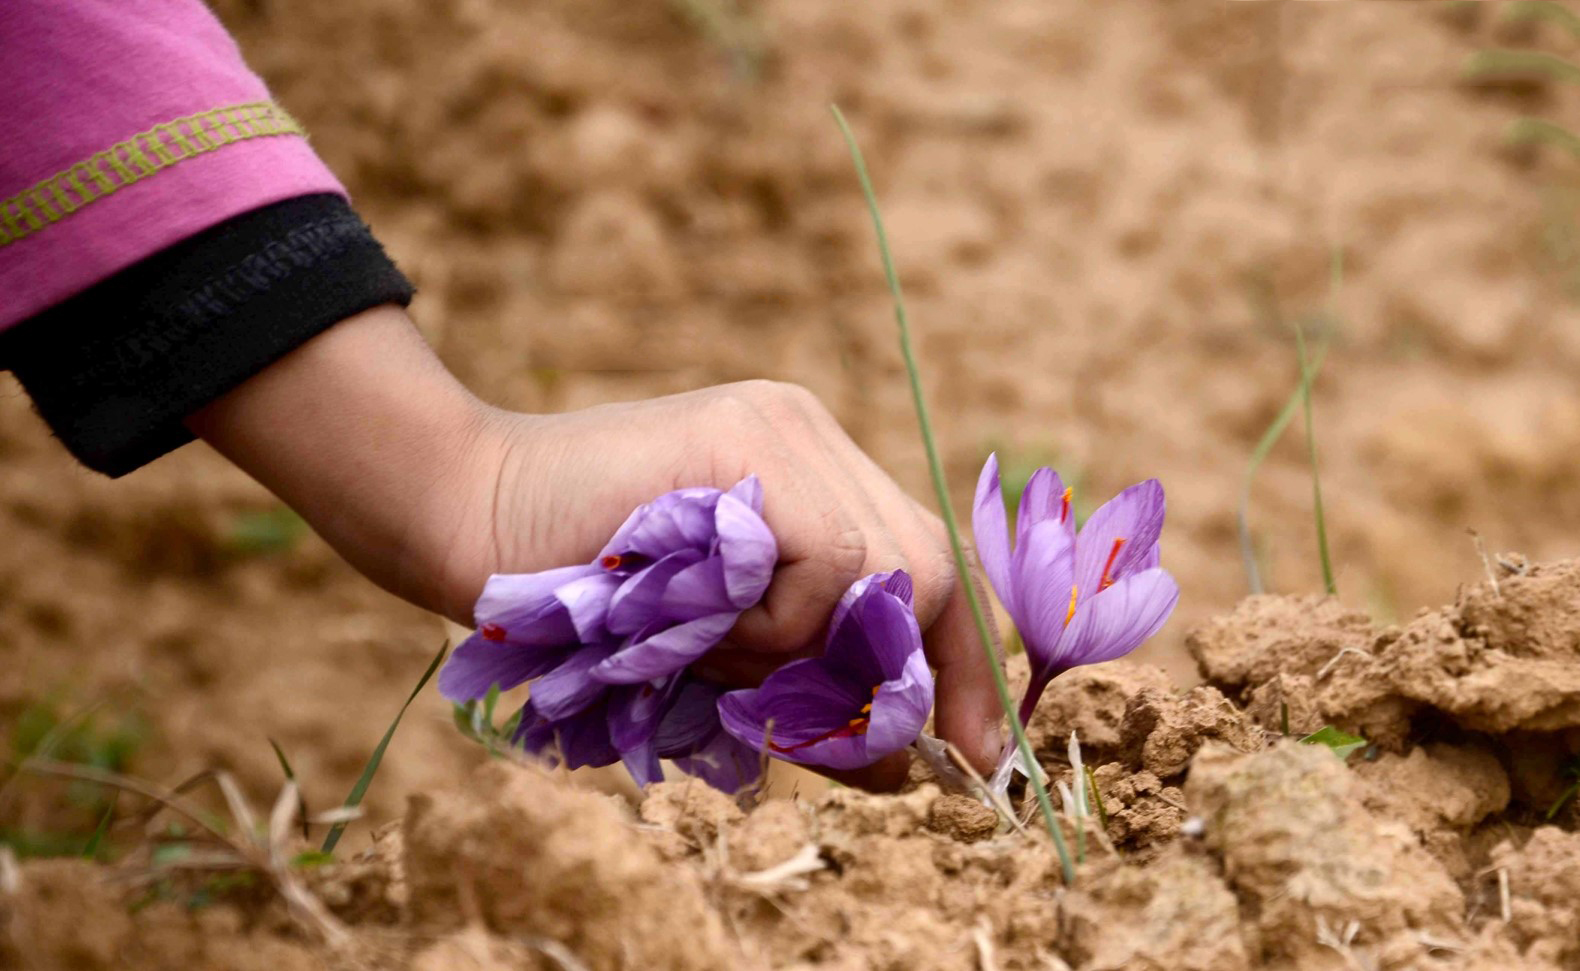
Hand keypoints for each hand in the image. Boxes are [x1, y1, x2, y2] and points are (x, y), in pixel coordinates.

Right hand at [189, 306, 1004, 781]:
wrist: (462, 515)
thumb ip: (803, 680)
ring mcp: (784, 428)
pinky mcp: (749, 437)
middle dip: (915, 675)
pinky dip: (773, 621)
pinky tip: (696, 617)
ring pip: (883, 564)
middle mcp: (811, 437)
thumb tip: (902, 766)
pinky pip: (824, 558)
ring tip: (716, 654)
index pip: (926, 564)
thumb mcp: (717, 648)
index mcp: (809, 475)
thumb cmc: (579, 600)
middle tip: (879, 754)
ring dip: (806, 649)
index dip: (964, 664)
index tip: (983, 755)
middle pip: (929, 563)